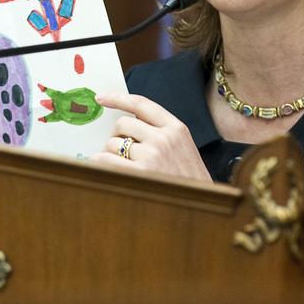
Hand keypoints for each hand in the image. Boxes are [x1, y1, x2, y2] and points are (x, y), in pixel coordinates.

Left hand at [90, 92, 209, 182]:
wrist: (203, 205)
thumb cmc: (189, 180)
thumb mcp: (182, 147)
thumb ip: (160, 132)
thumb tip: (125, 124)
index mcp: (177, 128)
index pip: (141, 104)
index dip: (118, 98)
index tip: (102, 98)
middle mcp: (164, 138)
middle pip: (122, 124)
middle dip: (117, 136)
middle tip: (121, 150)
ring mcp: (152, 156)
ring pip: (112, 143)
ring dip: (110, 153)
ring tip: (122, 167)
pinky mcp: (140, 174)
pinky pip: (106, 160)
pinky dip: (100, 164)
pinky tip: (105, 170)